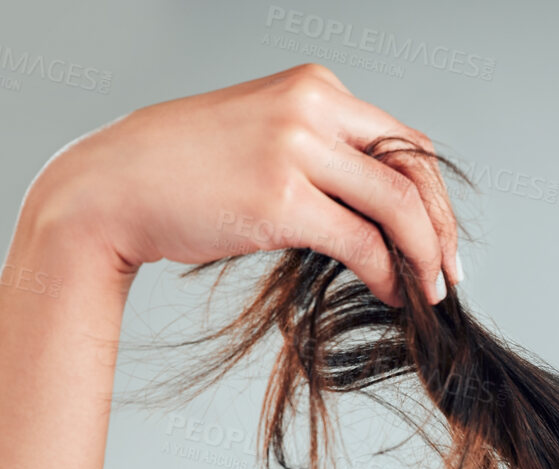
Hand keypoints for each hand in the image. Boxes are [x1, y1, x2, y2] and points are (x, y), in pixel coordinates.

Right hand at [25, 63, 460, 307]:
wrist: (109, 188)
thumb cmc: (183, 173)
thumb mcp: (264, 139)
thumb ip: (322, 156)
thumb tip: (381, 208)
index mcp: (314, 86)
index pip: (404, 141)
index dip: (435, 196)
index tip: (443, 238)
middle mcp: (311, 106)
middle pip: (413, 170)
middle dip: (441, 228)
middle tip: (449, 273)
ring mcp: (294, 148)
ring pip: (397, 206)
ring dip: (424, 256)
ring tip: (429, 292)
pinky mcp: (279, 198)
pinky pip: (361, 241)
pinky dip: (388, 272)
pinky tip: (391, 292)